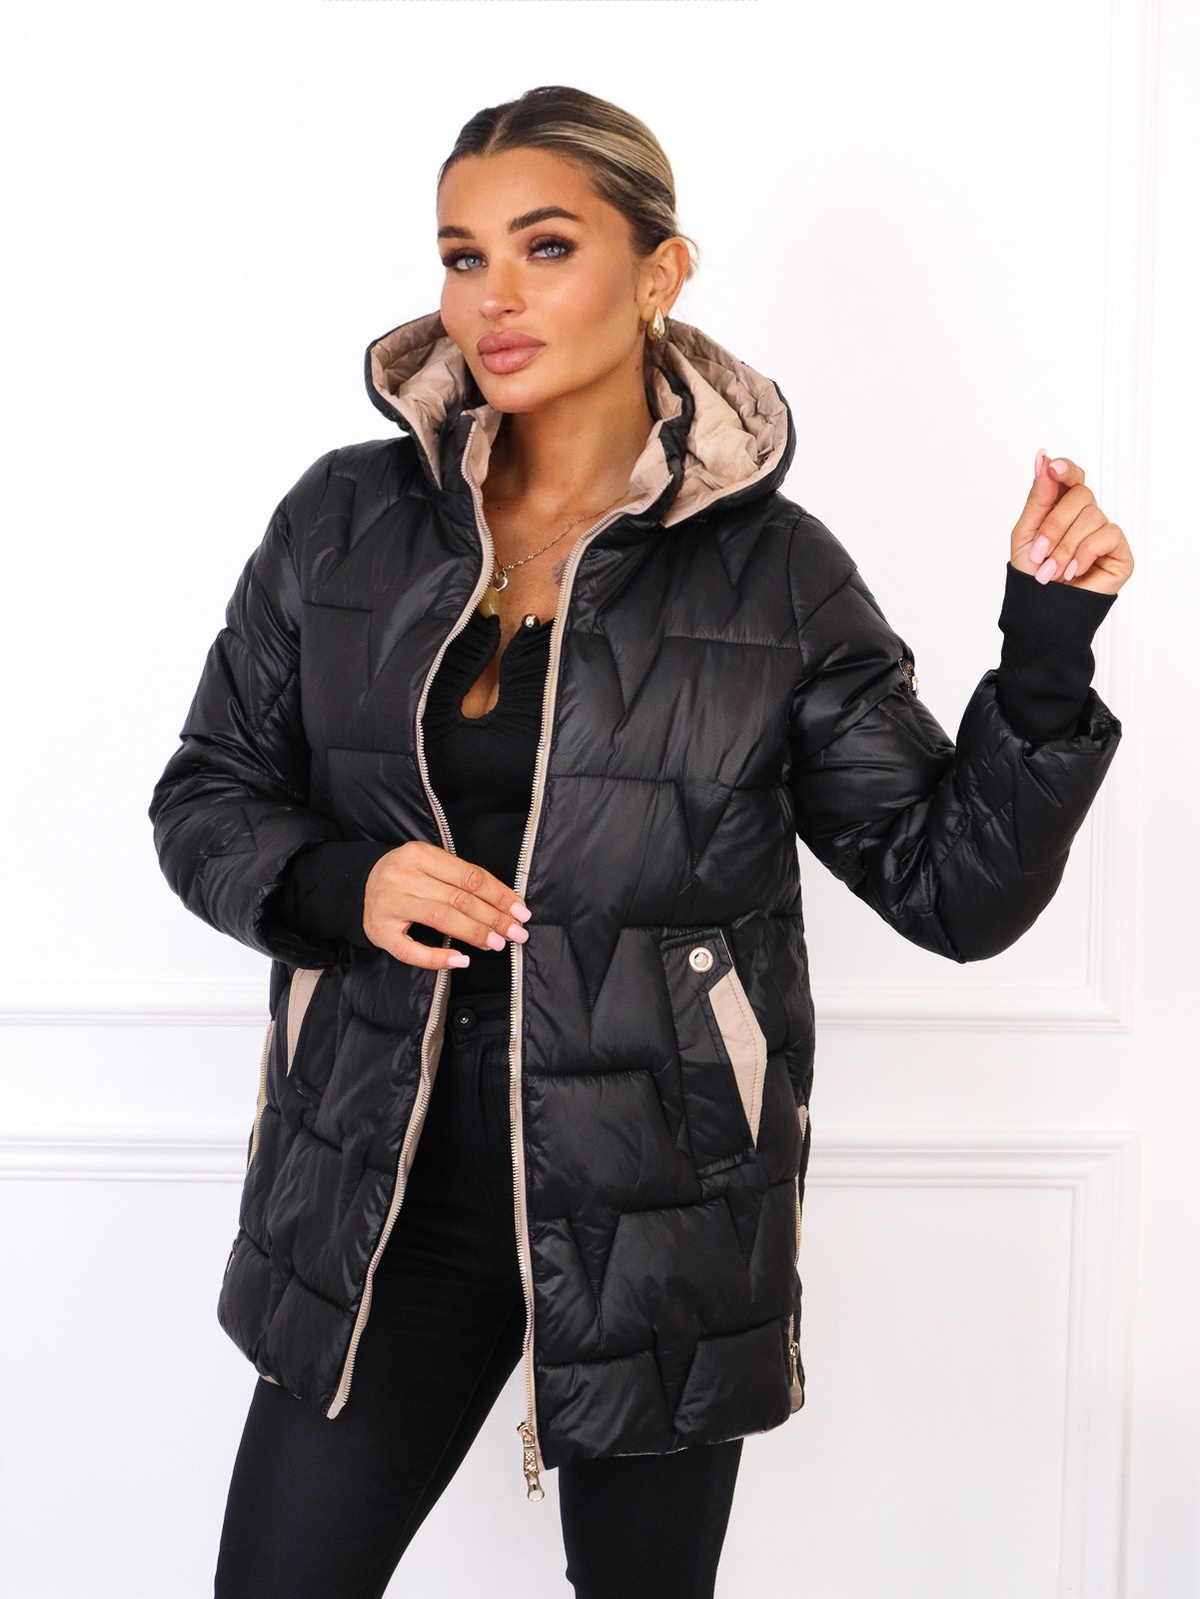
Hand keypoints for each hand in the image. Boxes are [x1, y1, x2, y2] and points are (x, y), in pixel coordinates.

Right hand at [362, 842, 530, 969]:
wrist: (356, 884)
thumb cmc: (404, 876)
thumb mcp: (428, 864)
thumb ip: (459, 880)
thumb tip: (503, 905)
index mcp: (420, 855)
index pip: (470, 876)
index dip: (499, 894)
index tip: (520, 911)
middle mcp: (403, 876)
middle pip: (459, 898)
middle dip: (493, 917)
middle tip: (516, 932)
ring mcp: (390, 904)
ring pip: (441, 918)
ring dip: (474, 932)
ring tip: (496, 943)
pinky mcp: (379, 931)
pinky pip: (410, 950)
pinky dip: (438, 957)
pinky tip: (461, 960)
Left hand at [1010, 451, 1133, 594]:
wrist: (1041, 609)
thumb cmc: (1033, 573)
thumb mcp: (1026, 533)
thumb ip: (1038, 498)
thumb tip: (1043, 460)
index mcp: (1063, 507)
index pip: (1072, 477)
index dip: (1066, 469)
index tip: (1053, 467)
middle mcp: (1086, 515)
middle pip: (1081, 495)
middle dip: (1055, 525)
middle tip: (1039, 555)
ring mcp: (1104, 532)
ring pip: (1092, 517)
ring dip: (1065, 547)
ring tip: (1052, 572)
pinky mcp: (1120, 551)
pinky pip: (1107, 535)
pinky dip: (1085, 554)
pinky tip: (1073, 572)